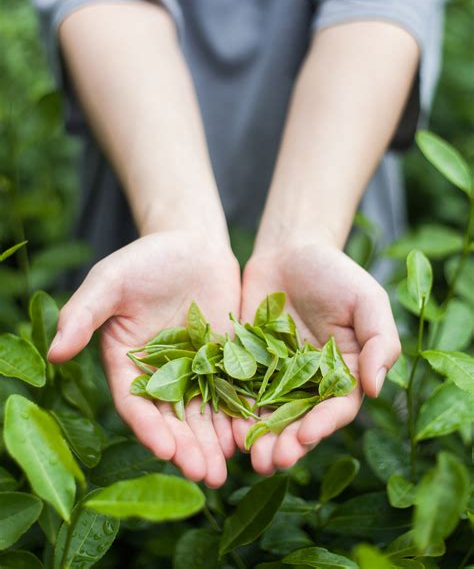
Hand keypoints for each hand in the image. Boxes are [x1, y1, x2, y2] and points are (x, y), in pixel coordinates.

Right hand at [48, 231, 240, 487]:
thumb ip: (84, 314)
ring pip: (206, 412)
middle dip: (190, 447)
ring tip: (228, 468)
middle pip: (175, 418)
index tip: (165, 449)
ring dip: (216, 441)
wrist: (192, 243)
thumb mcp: (110, 281)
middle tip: (206, 474)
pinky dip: (241, 413)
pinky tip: (253, 433)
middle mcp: (162, 374)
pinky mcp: (226, 359)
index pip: (136, 404)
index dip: (150, 428)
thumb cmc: (144, 259)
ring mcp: (197, 369)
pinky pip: (234, 390)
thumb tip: (54, 352)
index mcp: (128, 363)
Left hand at [232, 239, 400, 473]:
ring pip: (267, 416)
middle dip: (286, 444)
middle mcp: (309, 384)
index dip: (323, 425)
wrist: (290, 251)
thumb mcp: (367, 300)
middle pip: (299, 422)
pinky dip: (232, 411)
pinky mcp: (245, 365)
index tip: (306, 435)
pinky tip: (223, 425)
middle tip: (270, 460)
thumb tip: (376, 389)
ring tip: (247, 455)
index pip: (337, 409)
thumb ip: (379, 341)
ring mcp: (275, 377)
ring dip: (258, 439)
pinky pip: (237, 391)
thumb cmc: (335, 273)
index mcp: (343, 374)